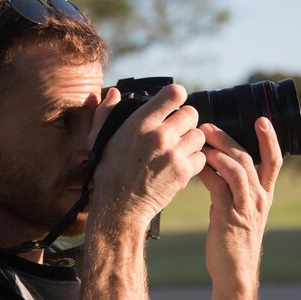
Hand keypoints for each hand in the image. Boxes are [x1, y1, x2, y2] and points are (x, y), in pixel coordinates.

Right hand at [89, 84, 206, 227]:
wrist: (118, 207)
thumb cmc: (107, 171)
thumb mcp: (99, 138)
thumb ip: (107, 111)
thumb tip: (115, 92)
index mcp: (141, 122)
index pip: (175, 93)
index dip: (176, 97)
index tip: (172, 105)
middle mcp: (160, 135)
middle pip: (192, 113)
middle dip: (184, 120)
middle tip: (175, 130)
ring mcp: (174, 154)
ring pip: (199, 135)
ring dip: (190, 140)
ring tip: (177, 148)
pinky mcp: (183, 172)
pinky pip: (201, 157)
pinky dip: (194, 160)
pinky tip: (179, 164)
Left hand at [199, 117, 281, 290]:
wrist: (234, 272)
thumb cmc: (232, 238)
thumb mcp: (238, 209)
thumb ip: (231, 186)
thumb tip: (212, 161)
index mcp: (263, 194)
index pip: (274, 160)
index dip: (270, 138)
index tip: (261, 118)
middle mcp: (259, 197)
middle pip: (249, 157)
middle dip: (228, 138)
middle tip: (208, 125)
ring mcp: (246, 206)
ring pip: (237, 168)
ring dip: (218, 150)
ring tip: (201, 139)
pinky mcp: (230, 216)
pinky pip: (220, 186)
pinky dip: (208, 171)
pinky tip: (197, 164)